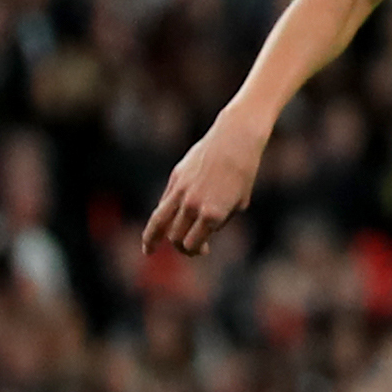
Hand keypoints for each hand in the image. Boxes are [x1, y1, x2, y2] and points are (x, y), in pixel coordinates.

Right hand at [143, 110, 269, 256]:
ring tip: (148, 250)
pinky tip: (162, 224)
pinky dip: (162, 217)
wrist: (234, 141)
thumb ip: (219, 221)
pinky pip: (164, 203)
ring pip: (159, 221)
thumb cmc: (243, 174)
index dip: (196, 250)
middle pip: (176, 237)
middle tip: (190, 249)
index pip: (193, 244)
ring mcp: (181, 192)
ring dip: (151, 239)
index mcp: (212, 215)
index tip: (204, 250)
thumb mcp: (238, 204)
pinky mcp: (176, 179)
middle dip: (182, 247)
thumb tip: (202, 232)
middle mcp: (194, 205)